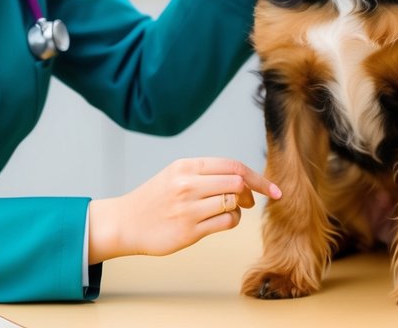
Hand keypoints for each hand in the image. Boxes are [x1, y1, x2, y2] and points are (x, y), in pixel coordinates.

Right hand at [88, 157, 281, 261]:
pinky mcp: (188, 231)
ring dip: (240, 208)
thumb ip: (206, 173)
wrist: (124, 223)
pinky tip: (222, 221)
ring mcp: (188, 208)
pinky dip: (232, 221)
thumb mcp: (176, 175)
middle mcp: (188, 184)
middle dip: (253, 192)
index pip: (233, 165)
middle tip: (250, 201)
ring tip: (232, 211)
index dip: (258, 177)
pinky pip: (225, 222)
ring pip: (234, 203)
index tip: (273, 188)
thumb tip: (244, 179)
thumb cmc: (155, 198)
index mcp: (186, 166)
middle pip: (238, 183)